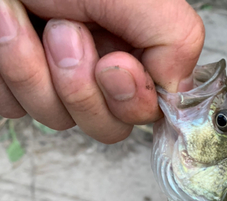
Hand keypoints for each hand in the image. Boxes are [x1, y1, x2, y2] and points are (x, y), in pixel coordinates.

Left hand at [0, 0, 204, 142]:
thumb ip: (174, 38)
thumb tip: (176, 91)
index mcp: (132, 48)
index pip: (148, 109)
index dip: (131, 99)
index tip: (111, 64)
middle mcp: (98, 68)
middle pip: (106, 126)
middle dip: (80, 88)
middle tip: (62, 33)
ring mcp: (56, 80)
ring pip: (56, 119)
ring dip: (33, 70)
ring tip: (18, 16)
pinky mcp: (16, 84)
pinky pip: (15, 108)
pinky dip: (6, 72)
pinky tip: (5, 25)